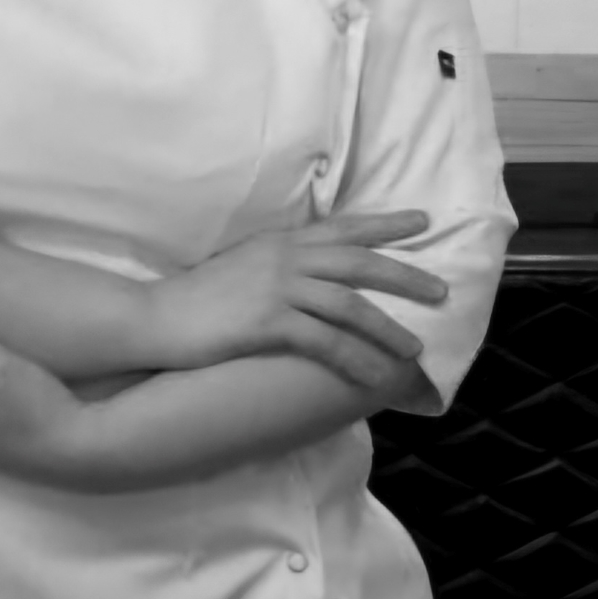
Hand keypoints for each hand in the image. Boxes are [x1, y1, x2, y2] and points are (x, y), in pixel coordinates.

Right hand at [149, 210, 446, 387]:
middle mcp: (285, 258)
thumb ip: (279, 263)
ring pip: (349, 304)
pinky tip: (375, 377)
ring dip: (388, 328)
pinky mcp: (268, 322)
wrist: (157, 316)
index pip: (342, 227)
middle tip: (440, 291)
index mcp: (280, 242)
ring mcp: (277, 288)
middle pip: (358, 262)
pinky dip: (355, 360)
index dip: (384, 224)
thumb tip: (313, 273)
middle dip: (404, 275)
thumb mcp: (243, 264)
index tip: (421, 221)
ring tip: (415, 349)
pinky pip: (324, 342)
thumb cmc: (199, 297)